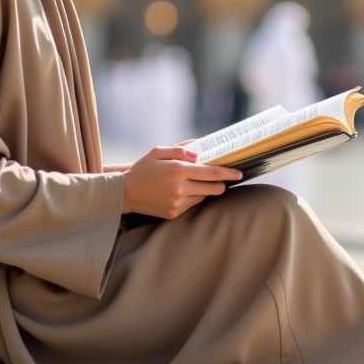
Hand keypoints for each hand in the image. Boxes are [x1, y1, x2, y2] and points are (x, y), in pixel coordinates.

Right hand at [121, 146, 242, 218]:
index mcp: (177, 170)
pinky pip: (192, 204)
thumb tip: (199, 153)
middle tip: (225, 179)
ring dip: (206, 189)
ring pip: (204, 196)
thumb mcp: (158, 152)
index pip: (212, 173)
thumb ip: (180, 150)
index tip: (239, 172)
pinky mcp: (174, 213)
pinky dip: (193, 197)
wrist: (125, 193)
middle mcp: (179, 188)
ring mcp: (177, 203)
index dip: (229, 173)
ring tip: (197, 182)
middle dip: (222, 184)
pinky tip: (184, 191)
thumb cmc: (142, 169)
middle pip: (213, 188)